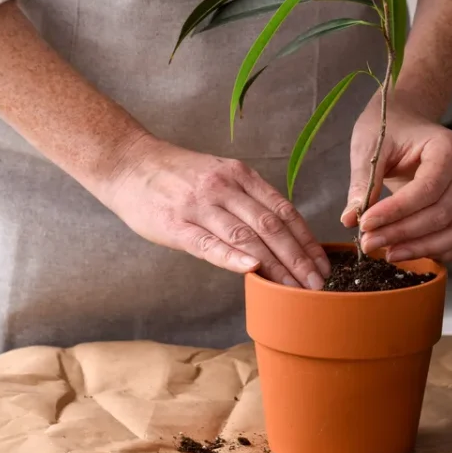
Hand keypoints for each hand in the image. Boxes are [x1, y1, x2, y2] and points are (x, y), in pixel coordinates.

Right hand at [98, 136, 330, 287]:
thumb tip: (279, 233)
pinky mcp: (175, 224)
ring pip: (246, 236)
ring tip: (295, 289)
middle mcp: (224, 187)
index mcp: (240, 175)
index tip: (323, 264)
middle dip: (298, 258)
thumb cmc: (175, 176)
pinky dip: (232, 256)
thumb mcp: (218, 175)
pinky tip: (251, 270)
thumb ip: (246, 200)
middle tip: (317, 285)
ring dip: (275, 265)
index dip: (307, 239)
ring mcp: (200, 205)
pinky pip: (208, 243)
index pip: (284, 210)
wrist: (128, 163)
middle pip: (271, 226)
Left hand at [342, 93, 451, 263]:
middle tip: (369, 243)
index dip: (396, 212)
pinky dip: (440, 251)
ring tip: (387, 253)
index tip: (366, 224)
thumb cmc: (388, 129)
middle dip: (403, 234)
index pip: (426, 189)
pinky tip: (410, 251)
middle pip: (441, 214)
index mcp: (448, 148)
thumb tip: (350, 220)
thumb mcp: (369, 146)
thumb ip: (363, 182)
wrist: (406, 121)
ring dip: (421, 248)